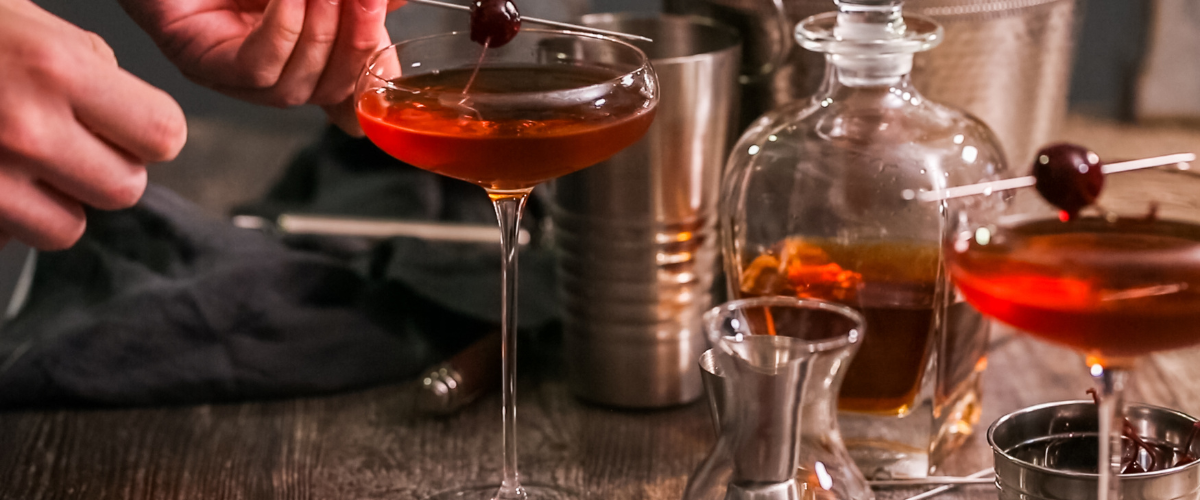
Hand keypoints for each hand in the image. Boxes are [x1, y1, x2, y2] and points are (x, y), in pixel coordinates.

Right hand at [0, 0, 186, 249]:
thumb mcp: (30, 21)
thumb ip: (90, 65)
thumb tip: (128, 107)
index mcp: (57, 67)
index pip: (163, 134)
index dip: (150, 132)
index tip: (128, 123)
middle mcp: (28, 126)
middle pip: (125, 188)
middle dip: (105, 169)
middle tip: (67, 141)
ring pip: (71, 227)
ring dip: (57, 202)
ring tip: (23, 161)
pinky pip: (16, 240)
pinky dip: (10, 219)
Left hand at [119, 0, 400, 134]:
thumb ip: (351, 1)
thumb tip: (400, 3)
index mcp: (297, 56)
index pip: (349, 94)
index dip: (377, 82)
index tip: (395, 53)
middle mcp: (266, 74)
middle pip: (331, 91)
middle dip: (360, 45)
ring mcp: (230, 75)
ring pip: (297, 86)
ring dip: (324, 31)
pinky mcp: (199, 61)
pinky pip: (258, 68)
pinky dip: (284, 31)